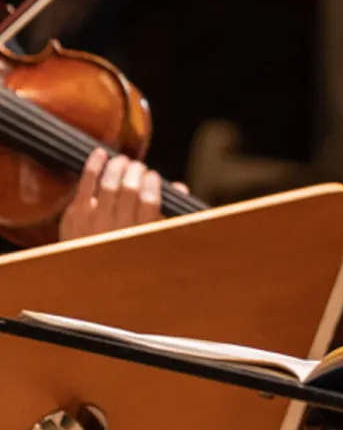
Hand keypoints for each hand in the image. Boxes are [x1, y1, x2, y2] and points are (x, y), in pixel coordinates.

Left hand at [57, 147, 183, 241]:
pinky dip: (94, 164)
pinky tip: (100, 153)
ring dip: (118, 165)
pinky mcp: (75, 214)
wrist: (81, 275)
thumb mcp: (145, 239)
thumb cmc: (119, 253)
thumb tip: (180, 187)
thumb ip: (164, 213)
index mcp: (137, 234)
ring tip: (122, 161)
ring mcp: (94, 220)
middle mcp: (117, 228)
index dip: (152, 183)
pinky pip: (86, 183)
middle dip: (136, 170)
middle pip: (130, 188)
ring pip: (109, 183)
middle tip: (137, 167)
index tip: (152, 176)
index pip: (149, 200)